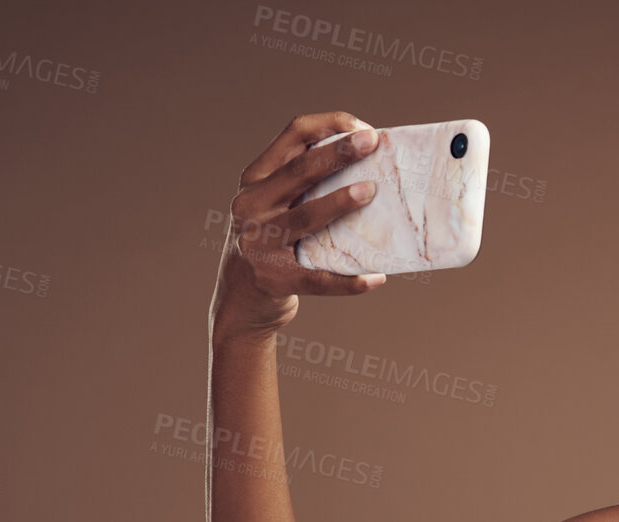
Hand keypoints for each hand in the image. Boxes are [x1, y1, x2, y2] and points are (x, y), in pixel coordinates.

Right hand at [210, 111, 385, 342]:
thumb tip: (371, 167)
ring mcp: (259, 243)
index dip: (329, 126)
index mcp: (255, 180)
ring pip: (306, 217)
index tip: (364, 129)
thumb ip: (305, 186)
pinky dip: (349, 281)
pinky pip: (318, 279)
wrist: (242, 299)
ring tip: (371, 192)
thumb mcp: (275, 206)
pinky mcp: (274, 280)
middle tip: (373, 143)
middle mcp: (251, 206)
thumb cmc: (273, 243)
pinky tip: (376, 278)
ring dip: (340, 202)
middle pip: (300, 171)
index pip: (292, 136)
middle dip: (338, 153)